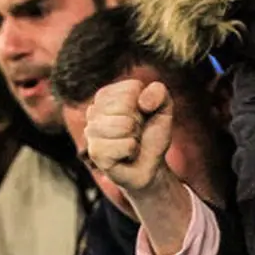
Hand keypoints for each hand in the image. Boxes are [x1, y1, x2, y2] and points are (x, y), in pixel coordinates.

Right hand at [85, 79, 174, 195]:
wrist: (150, 165)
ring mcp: (91, 131)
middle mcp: (93, 110)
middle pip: (127, 106)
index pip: (131, 89)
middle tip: (136, 133)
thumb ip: (159, 92)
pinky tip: (126, 155)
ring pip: (125, 126)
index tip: (142, 117)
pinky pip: (126, 145)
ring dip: (136, 137)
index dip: (145, 105)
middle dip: (139, 122)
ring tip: (131, 143)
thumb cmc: (152, 135)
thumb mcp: (163, 108)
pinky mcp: (95, 152)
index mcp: (107, 95)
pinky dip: (133, 151)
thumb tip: (142, 103)